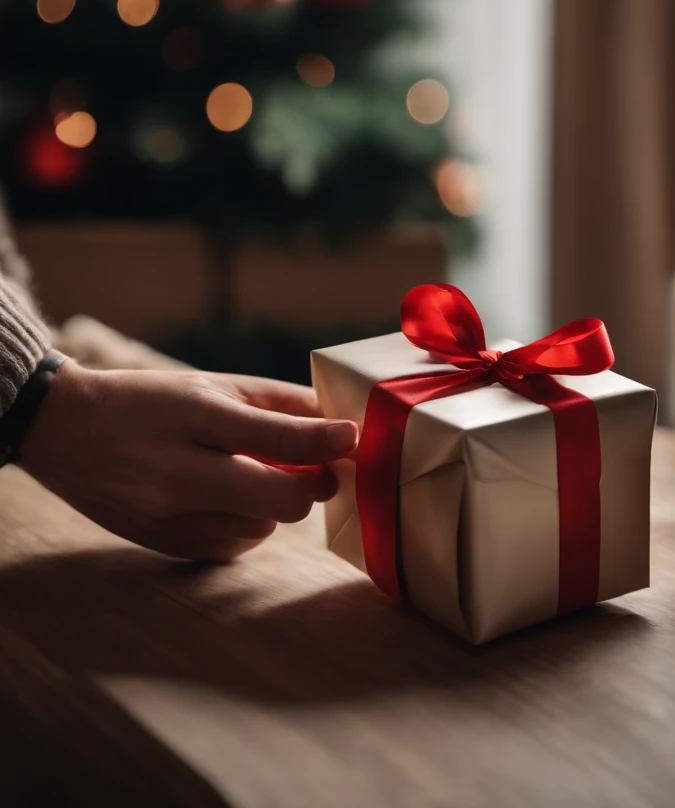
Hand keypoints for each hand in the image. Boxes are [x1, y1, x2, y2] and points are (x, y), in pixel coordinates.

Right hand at [18, 360, 356, 561]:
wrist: (65, 432)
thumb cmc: (148, 401)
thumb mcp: (209, 385)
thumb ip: (275, 402)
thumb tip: (336, 420)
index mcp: (196, 416)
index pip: (279, 438)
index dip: (326, 441)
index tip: (352, 438)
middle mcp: (181, 473)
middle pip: (283, 501)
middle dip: (310, 485)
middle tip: (315, 468)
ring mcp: (170, 517)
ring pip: (262, 529)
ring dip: (272, 507)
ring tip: (245, 475)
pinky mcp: (164, 545)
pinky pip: (233, 547)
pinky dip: (243, 525)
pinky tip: (221, 498)